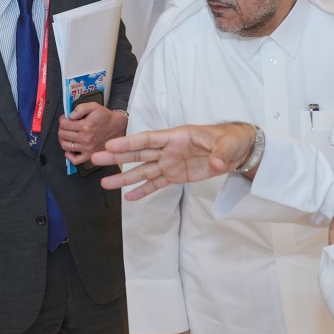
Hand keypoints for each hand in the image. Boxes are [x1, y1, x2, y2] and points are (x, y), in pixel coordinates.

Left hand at [58, 103, 127, 164]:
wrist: (118, 127)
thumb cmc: (106, 117)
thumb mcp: (94, 106)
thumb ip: (80, 108)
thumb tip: (70, 115)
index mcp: (86, 126)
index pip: (64, 124)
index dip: (62, 119)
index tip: (65, 118)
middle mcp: (85, 138)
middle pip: (63, 134)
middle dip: (62, 128)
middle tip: (66, 126)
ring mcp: (87, 148)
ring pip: (65, 146)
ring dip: (63, 140)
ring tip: (67, 135)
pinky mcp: (90, 155)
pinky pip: (75, 160)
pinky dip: (69, 156)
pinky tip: (70, 149)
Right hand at [92, 123, 254, 199]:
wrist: (236, 151)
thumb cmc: (229, 140)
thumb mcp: (226, 144)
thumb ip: (218, 154)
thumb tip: (214, 163)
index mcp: (176, 136)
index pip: (148, 139)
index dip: (129, 142)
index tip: (110, 144)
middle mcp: (168, 150)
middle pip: (139, 154)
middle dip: (118, 157)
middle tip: (97, 158)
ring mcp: (170, 163)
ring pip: (143, 171)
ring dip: (125, 177)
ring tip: (106, 183)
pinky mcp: (175, 176)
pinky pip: (156, 184)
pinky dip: (143, 190)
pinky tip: (128, 197)